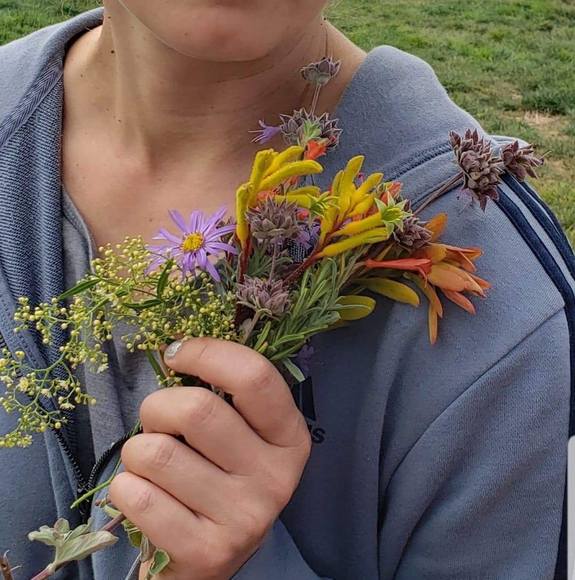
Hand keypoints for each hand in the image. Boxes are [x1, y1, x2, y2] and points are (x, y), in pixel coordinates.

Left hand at [109, 337, 311, 579]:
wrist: (209, 556)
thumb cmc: (217, 477)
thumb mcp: (239, 436)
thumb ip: (224, 396)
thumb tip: (176, 350)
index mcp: (289, 438)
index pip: (254, 376)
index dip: (206, 354)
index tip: (175, 354)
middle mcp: (276, 478)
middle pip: (196, 410)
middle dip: (157, 407)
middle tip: (156, 422)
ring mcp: (244, 518)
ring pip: (156, 453)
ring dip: (137, 451)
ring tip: (152, 466)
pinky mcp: (206, 552)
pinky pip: (137, 496)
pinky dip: (126, 487)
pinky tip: (145, 496)